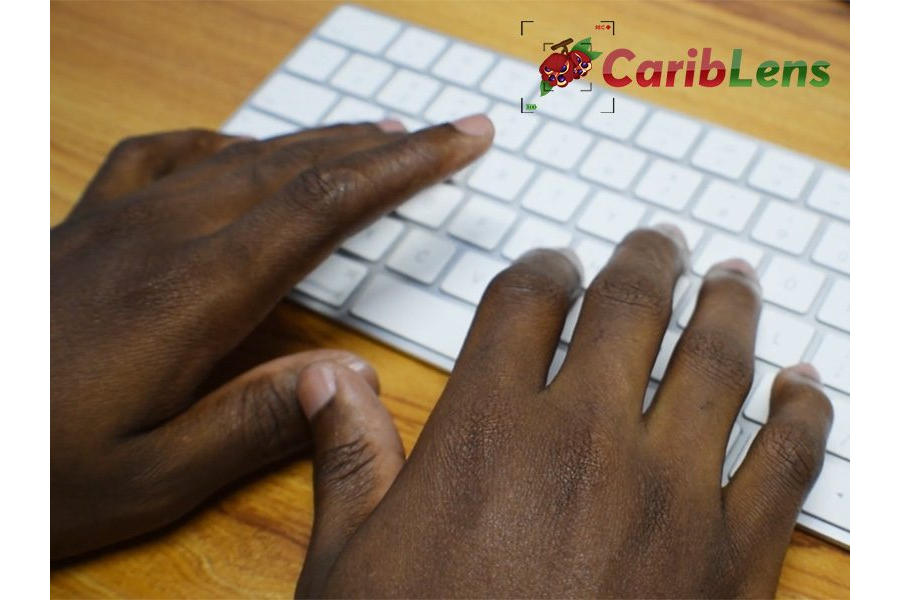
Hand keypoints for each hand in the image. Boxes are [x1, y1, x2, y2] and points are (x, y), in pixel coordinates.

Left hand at [50, 116, 492, 558]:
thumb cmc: (31, 471)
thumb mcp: (147, 480)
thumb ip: (250, 423)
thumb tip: (344, 375)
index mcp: (193, 294)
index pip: (321, 207)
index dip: (401, 168)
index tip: (459, 142)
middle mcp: (162, 236)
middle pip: (294, 166)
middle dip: (382, 144)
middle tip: (446, 133)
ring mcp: (117, 220)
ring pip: (240, 155)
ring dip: (317, 141)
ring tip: (374, 137)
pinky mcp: (85, 224)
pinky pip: (163, 156)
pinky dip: (222, 145)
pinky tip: (239, 153)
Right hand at [293, 228, 832, 597]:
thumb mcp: (350, 569)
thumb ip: (347, 459)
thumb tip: (326, 376)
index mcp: (486, 433)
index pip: (521, 305)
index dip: (540, 270)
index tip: (553, 264)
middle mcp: (583, 442)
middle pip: (627, 310)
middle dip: (644, 263)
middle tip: (658, 240)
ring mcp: (669, 497)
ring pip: (716, 366)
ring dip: (727, 311)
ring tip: (732, 280)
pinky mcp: (732, 562)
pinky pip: (786, 466)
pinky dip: (803, 417)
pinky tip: (806, 388)